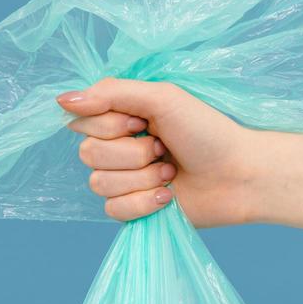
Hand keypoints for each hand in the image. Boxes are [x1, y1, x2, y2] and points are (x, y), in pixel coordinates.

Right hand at [57, 78, 255, 226]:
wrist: (240, 175)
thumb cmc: (208, 132)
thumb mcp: (162, 98)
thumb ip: (112, 93)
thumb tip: (62, 99)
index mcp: (121, 117)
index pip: (83, 122)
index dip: (112, 126)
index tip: (145, 123)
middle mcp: (117, 147)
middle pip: (88, 155)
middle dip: (133, 154)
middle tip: (165, 149)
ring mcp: (124, 180)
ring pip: (99, 184)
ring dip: (142, 178)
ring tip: (171, 172)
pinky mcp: (133, 209)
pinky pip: (113, 210)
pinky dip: (144, 202)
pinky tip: (168, 196)